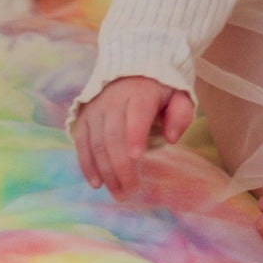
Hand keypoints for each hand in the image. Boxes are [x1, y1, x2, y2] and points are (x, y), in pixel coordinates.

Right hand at [72, 76, 193, 197]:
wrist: (132, 69)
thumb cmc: (159, 89)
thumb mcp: (178, 94)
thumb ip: (181, 114)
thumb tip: (171, 138)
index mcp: (141, 91)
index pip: (137, 112)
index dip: (135, 134)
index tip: (137, 157)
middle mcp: (113, 98)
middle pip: (114, 135)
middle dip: (121, 166)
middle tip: (131, 191)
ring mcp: (96, 108)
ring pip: (97, 142)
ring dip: (106, 171)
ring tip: (119, 193)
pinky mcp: (83, 118)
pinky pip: (82, 143)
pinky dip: (87, 165)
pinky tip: (97, 183)